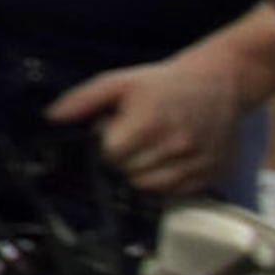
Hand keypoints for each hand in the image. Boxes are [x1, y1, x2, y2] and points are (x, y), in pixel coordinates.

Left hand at [48, 44, 256, 195]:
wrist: (222, 82)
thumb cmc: (163, 84)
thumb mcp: (120, 82)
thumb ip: (83, 100)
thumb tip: (52, 117)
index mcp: (150, 122)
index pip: (111, 155)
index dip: (108, 145)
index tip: (116, 132)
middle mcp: (177, 145)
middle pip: (129, 174)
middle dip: (125, 159)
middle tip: (137, 139)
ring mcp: (199, 161)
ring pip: (151, 187)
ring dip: (144, 173)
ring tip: (153, 149)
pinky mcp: (216, 173)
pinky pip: (178, 193)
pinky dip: (169, 181)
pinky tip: (171, 159)